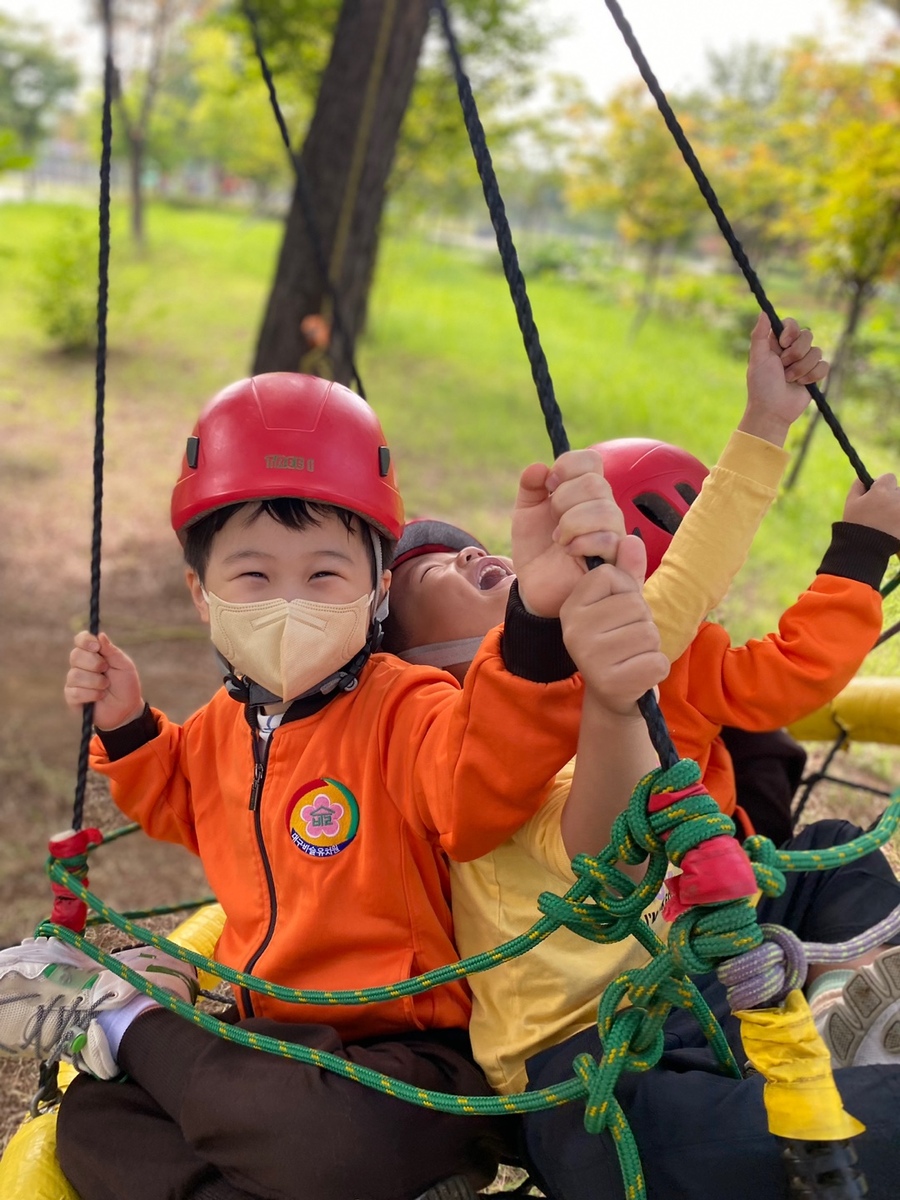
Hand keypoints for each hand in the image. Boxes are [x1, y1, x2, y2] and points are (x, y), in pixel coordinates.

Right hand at [65, 631, 144, 730]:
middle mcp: (81, 665)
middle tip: (106, 670)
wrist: (126, 709)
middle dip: (94, 663)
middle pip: (75, 655)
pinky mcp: (71, 696)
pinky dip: (91, 694)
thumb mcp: (124, 666)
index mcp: (93, 653)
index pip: (81, 639)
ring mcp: (74, 680)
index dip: (85, 641)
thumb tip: (100, 635)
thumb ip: (112, 651)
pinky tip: (99, 697)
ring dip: (95, 681)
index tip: (96, 647)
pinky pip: (75, 692)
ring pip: (75, 675)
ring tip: (106, 686)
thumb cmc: (126, 685)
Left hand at [511, 449, 624, 617]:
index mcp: (584, 492)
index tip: (548, 486)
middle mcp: (604, 508)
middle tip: (553, 520)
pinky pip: (608, 539)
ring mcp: (612, 533)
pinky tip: (568, 551)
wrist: (535, 585)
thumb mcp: (526, 513)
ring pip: (605, 510)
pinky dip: (581, 542)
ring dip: (572, 523)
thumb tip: (540, 467)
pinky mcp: (613, 559)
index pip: (590, 460)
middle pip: (595, 483)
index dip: (567, 466)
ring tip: (559, 539)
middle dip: (564, 500)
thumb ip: (530, 486)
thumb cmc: (536, 548)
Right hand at [560, 535, 668, 713]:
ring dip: (651, 646)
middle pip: (635, 606)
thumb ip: (627, 573)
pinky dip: (656, 668)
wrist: (614, 693)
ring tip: (632, 656)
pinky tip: (638, 674)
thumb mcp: (621, 603)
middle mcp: (573, 630)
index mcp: (571, 606)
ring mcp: (589, 658)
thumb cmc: (619, 640)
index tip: (617, 612)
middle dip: (643, 622)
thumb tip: (631, 539)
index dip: (626, 591)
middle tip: (628, 640)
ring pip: (648, 634)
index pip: (611, 575)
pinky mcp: (611, 684)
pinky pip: (656, 662)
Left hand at [740, 314, 828, 446]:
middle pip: (808, 335)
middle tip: (783, 367)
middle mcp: (792, 349)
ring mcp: (805, 361)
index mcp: (777, 343)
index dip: (791, 331)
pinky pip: (824, 365)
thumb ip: (759, 335)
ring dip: (801, 368)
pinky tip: (802, 384)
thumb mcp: (757, 359)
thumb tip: (763, 312)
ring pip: (817, 351)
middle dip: (796, 354)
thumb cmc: (762, 386)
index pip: (791, 323)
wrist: (773, 410)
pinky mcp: (815, 374)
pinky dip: (812, 376)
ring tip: (789, 379)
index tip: (783, 344)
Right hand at [843, 474, 899, 538]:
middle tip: (880, 510)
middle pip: (898, 490)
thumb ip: (858, 485)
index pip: (889, 477)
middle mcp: (897, 498)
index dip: (881, 484)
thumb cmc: (856, 523)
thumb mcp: (851, 502)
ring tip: (886, 520)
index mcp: (882, 491)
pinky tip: (890, 525)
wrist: (865, 548)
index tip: (876, 494)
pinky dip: (897, 518)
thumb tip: (865, 478)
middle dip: (891, 497)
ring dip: (896, 507)